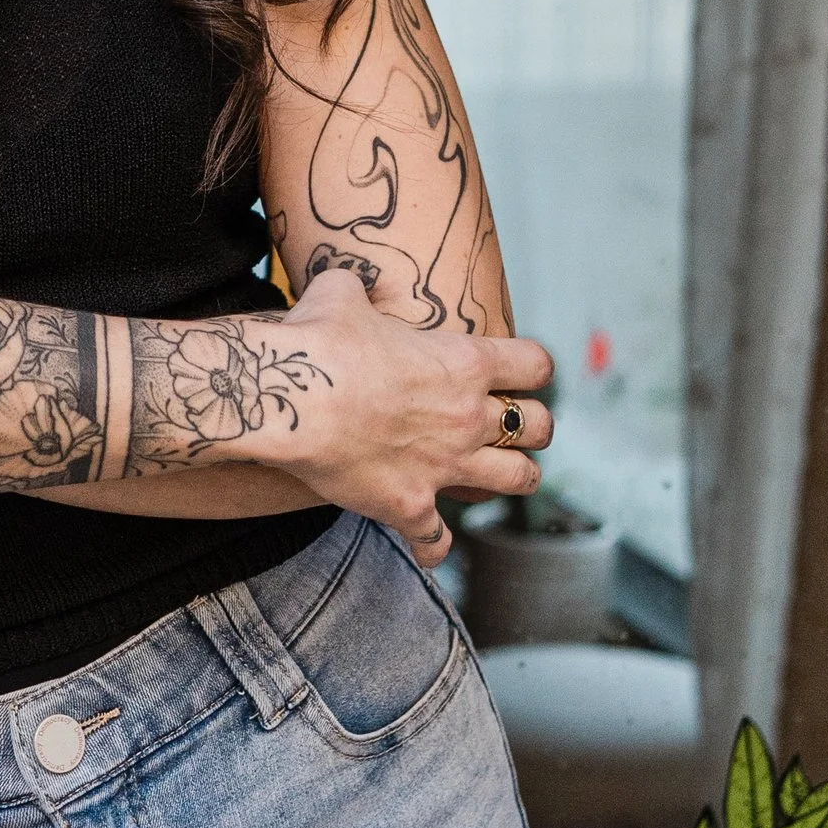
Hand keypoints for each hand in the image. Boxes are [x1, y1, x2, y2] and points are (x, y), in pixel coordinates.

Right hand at [284, 264, 552, 566]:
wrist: (288, 397)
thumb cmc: (317, 339)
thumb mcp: (340, 293)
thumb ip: (358, 289)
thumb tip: (348, 283)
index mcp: (464, 362)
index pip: (535, 365)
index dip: (531, 368)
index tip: (515, 371)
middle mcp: (468, 417)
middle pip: (540, 427)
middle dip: (531, 426)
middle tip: (509, 424)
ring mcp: (445, 466)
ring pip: (518, 480)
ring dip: (511, 477)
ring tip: (494, 475)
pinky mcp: (410, 506)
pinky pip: (439, 540)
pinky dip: (434, 544)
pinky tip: (426, 542)